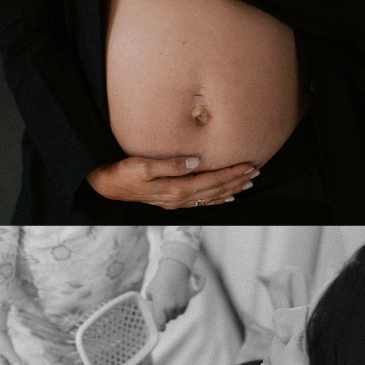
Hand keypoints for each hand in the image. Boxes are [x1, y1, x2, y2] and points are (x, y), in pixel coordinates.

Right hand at [87, 155, 257, 210]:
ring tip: (248, 183)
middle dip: (237, 181)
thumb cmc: (123, 173)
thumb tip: (195, 161)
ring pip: (211, 197)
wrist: (108, 187)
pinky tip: (227, 197)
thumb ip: (170, 165)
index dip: (231, 173)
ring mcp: (177, 202)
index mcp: (176, 188)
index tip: (248, 165)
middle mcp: (180, 197)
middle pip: (216, 189)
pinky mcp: (173, 201)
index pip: (211, 180)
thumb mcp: (143, 165)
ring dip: (231, 190)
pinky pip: (201, 202)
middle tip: (256, 172)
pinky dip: (217, 200)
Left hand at [145, 257, 193, 328]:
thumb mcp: (149, 292)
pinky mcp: (186, 303)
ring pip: (175, 316)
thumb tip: (150, 310)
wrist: (175, 271)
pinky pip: (181, 311)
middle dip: (164, 316)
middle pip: (168, 320)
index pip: (160, 325)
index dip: (159, 327)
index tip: (158, 326)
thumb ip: (150, 303)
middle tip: (161, 308)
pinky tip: (175, 299)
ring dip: (171, 312)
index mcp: (160, 307)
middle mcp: (171, 308)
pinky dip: (178, 308)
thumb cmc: (159, 280)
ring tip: (168, 301)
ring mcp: (179, 306)